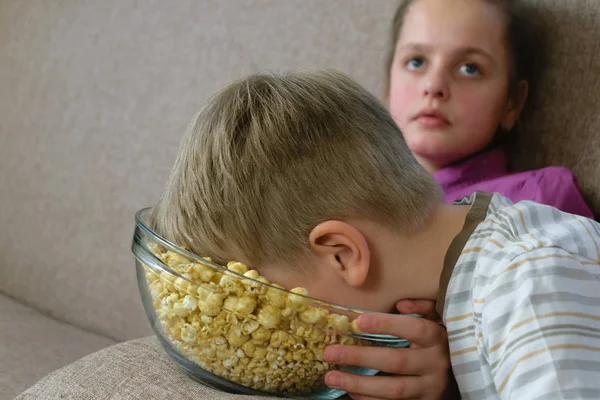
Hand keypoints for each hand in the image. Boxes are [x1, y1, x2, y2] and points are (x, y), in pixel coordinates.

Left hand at [323, 303, 454, 398]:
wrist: (456, 378)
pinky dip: (368, 399)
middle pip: (395, 361)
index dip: (386, 324)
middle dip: (360, 357)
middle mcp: (435, 364)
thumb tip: (401, 303)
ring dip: (359, 383)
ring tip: (332, 376)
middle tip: (330, 353)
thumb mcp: (435, 322)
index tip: (358, 321)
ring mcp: (429, 388)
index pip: (414, 329)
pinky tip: (349, 390)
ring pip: (393, 390)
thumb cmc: (436, 344)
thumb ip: (421, 309)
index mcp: (437, 338)